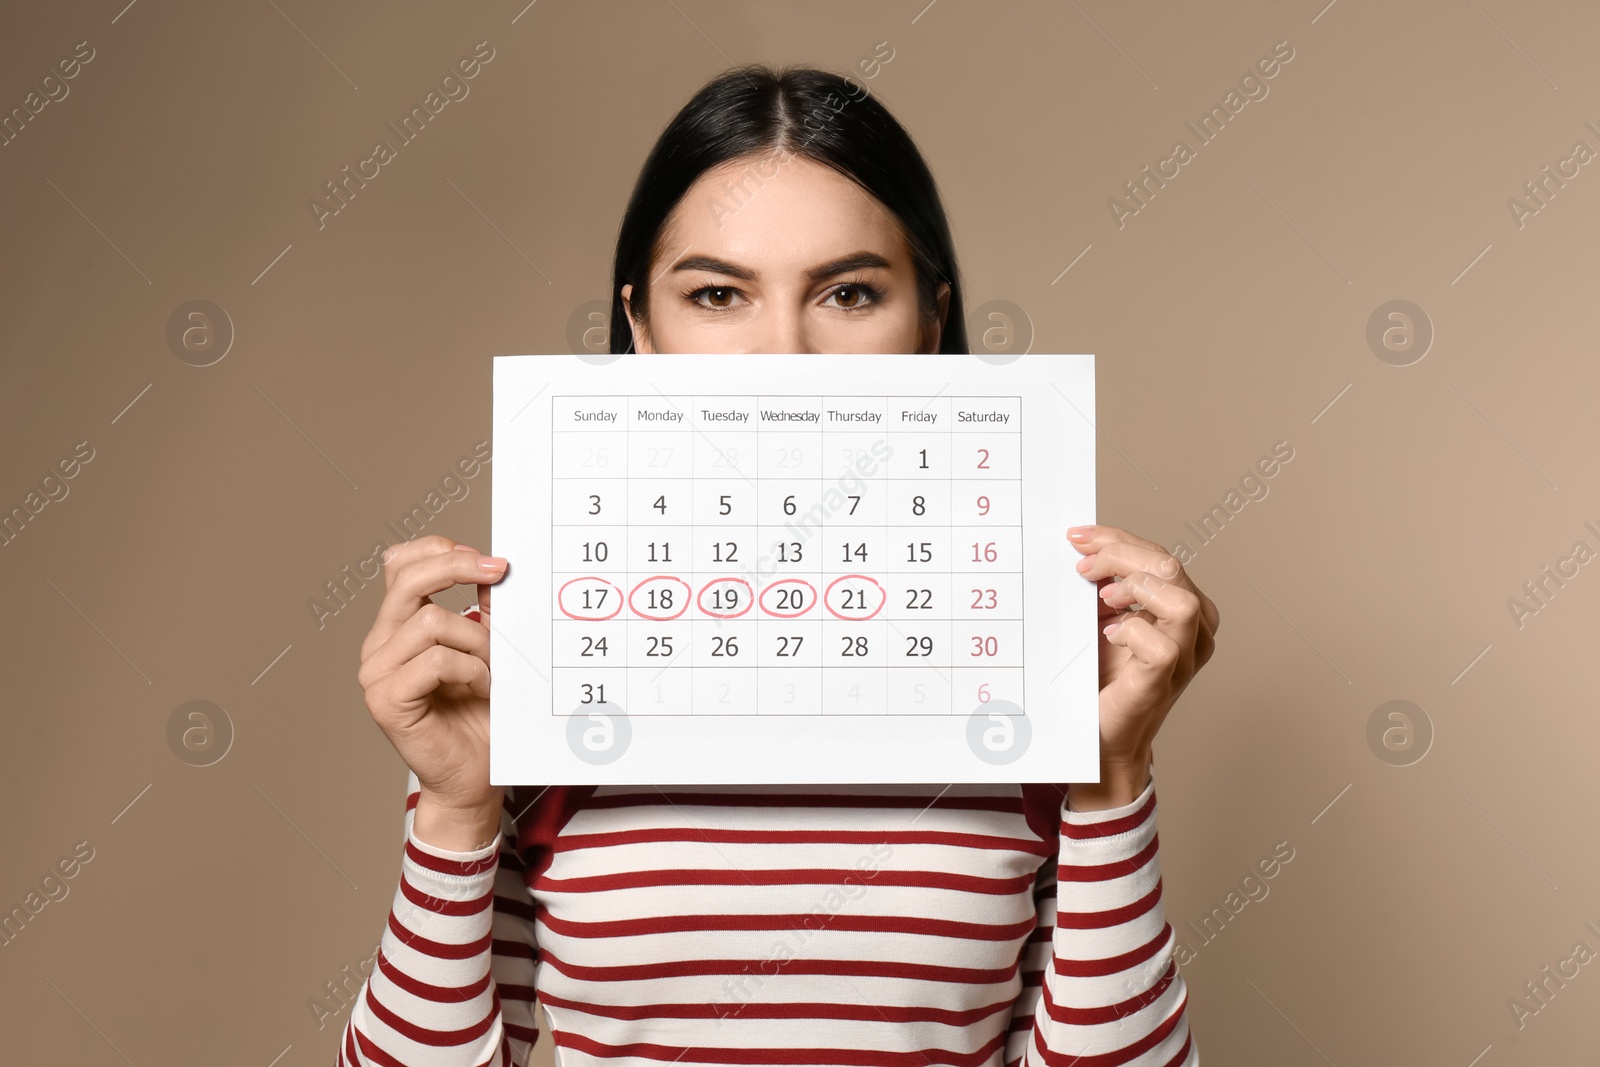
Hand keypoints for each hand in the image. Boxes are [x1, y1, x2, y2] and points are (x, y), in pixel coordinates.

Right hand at [357, 535, 509, 827]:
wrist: (474, 774)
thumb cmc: (480, 713)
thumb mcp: (488, 648)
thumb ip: (484, 610)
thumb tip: (496, 570)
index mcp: (398, 625)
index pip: (400, 564)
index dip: (439, 550)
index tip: (486, 559)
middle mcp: (380, 644)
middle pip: (407, 579)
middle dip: (457, 567)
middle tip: (499, 571)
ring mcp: (377, 672)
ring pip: (430, 621)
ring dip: (476, 640)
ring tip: (491, 668)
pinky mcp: (386, 700)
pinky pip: (435, 661)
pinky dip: (469, 668)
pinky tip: (481, 686)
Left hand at [1066, 525, 1219, 805]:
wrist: (1099, 734)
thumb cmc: (1102, 678)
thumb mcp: (1101, 617)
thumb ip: (1104, 584)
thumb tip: (1082, 544)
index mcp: (1181, 606)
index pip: (1157, 555)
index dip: (1117, 539)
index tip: (1077, 535)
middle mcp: (1194, 629)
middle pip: (1170, 567)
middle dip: (1120, 555)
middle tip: (1082, 566)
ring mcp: (1185, 656)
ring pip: (1180, 600)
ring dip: (1135, 589)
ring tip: (1103, 599)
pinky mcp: (1165, 680)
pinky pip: (1163, 645)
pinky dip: (1132, 631)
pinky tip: (1110, 636)